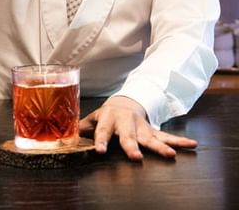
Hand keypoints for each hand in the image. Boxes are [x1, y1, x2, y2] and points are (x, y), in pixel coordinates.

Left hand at [79, 95, 197, 160]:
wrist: (125, 102)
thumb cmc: (106, 115)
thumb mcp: (93, 118)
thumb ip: (82, 127)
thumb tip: (65, 135)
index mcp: (108, 119)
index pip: (102, 131)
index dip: (100, 140)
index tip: (98, 150)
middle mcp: (126, 123)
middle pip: (129, 136)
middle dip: (132, 146)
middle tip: (136, 157)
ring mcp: (142, 127)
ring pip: (151, 137)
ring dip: (161, 147)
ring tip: (171, 155)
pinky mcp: (153, 131)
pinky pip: (167, 136)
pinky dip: (180, 141)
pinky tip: (193, 145)